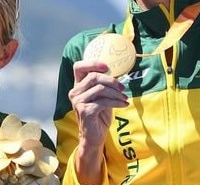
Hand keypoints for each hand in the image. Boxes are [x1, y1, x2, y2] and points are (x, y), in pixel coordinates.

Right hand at [68, 60, 128, 183]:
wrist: (94, 136)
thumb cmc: (98, 115)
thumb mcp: (101, 97)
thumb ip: (103, 85)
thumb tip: (116, 73)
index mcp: (78, 86)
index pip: (78, 67)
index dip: (92, 63)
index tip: (106, 66)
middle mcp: (75, 92)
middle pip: (94, 77)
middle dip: (112, 81)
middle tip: (123, 88)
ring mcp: (78, 101)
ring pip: (101, 89)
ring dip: (116, 94)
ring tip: (124, 98)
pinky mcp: (85, 111)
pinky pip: (104, 102)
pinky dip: (117, 102)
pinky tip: (124, 105)